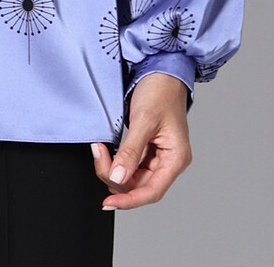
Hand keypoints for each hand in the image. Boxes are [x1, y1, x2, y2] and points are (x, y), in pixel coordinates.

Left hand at [91, 72, 191, 209]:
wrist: (161, 69)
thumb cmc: (160, 90)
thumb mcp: (143, 120)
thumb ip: (130, 151)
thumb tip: (118, 178)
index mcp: (176, 158)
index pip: (152, 191)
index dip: (129, 200)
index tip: (108, 204)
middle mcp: (169, 160)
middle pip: (139, 185)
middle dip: (115, 176)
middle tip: (98, 154)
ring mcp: (158, 155)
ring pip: (133, 176)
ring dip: (114, 168)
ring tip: (100, 149)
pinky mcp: (148, 147)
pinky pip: (131, 163)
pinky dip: (117, 159)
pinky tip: (106, 151)